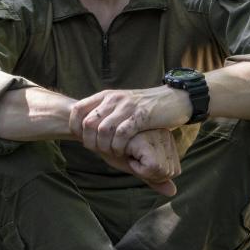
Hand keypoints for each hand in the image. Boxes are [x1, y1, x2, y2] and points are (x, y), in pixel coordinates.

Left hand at [70, 87, 191, 156]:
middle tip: (97, 150)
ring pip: (103, 130)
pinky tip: (122, 152)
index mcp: (105, 96)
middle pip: (88, 123)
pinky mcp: (141, 116)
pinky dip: (118, 146)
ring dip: (104, 146)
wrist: (174, 99)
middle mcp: (113, 99)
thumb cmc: (145, 107)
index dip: (74, 127)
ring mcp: (127, 107)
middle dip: (89, 141)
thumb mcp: (120, 104)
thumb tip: (86, 125)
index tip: (81, 139)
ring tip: (111, 153)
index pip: (77, 109)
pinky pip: (122, 134)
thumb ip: (105, 112)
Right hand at [100, 129, 181, 196]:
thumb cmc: (114, 150)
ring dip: (141, 169)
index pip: (174, 171)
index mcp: (166, 141)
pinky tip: (126, 155)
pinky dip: (137, 167)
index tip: (138, 160)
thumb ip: (154, 178)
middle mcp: (165, 136)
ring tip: (128, 155)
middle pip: (170, 172)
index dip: (154, 174)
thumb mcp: (137, 166)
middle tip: (132, 159)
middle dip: (149, 174)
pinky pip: (151, 167)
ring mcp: (157, 137)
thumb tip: (172, 192)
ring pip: (162, 171)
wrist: (94, 137)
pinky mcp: (146, 141)